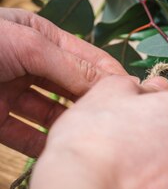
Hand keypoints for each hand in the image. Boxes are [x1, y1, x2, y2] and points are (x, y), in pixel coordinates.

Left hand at [0, 8, 127, 156]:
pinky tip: (60, 152)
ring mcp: (11, 92)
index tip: (134, 95)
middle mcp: (28, 64)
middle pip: (70, 86)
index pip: (84, 57)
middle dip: (92, 102)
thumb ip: (69, 63)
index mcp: (38, 36)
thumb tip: (110, 81)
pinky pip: (25, 136)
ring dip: (69, 125)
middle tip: (117, 122)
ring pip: (51, 114)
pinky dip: (42, 145)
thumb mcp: (26, 43)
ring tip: (91, 139)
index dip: (108, 74)